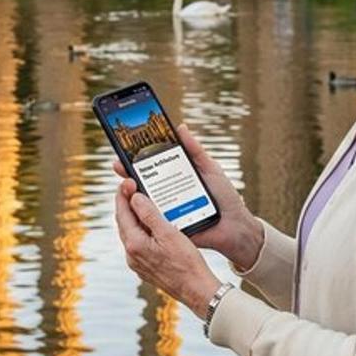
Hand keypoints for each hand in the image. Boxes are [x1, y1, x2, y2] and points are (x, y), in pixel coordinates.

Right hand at [112, 124, 264, 270]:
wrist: (236, 226)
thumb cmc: (225, 196)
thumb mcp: (210, 168)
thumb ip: (195, 150)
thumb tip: (180, 127)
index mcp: (175, 179)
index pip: (151, 168)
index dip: (136, 159)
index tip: (124, 149)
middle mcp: (167, 195)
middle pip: (142, 185)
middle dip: (128, 175)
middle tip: (119, 166)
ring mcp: (167, 212)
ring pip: (144, 204)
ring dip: (132, 195)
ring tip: (126, 185)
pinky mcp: (170, 228)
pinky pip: (154, 222)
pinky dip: (144, 216)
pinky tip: (136, 208)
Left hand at [115, 177, 221, 318]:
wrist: (196, 290)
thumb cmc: (186, 262)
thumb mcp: (169, 233)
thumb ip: (150, 214)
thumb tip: (135, 198)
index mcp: (134, 244)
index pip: (122, 213)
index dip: (123, 194)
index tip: (127, 180)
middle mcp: (131, 255)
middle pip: (124, 222)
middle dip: (127, 203)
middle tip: (133, 186)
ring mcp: (137, 262)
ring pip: (131, 233)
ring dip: (135, 216)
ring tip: (144, 201)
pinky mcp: (146, 267)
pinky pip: (139, 243)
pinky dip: (143, 229)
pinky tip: (153, 223)